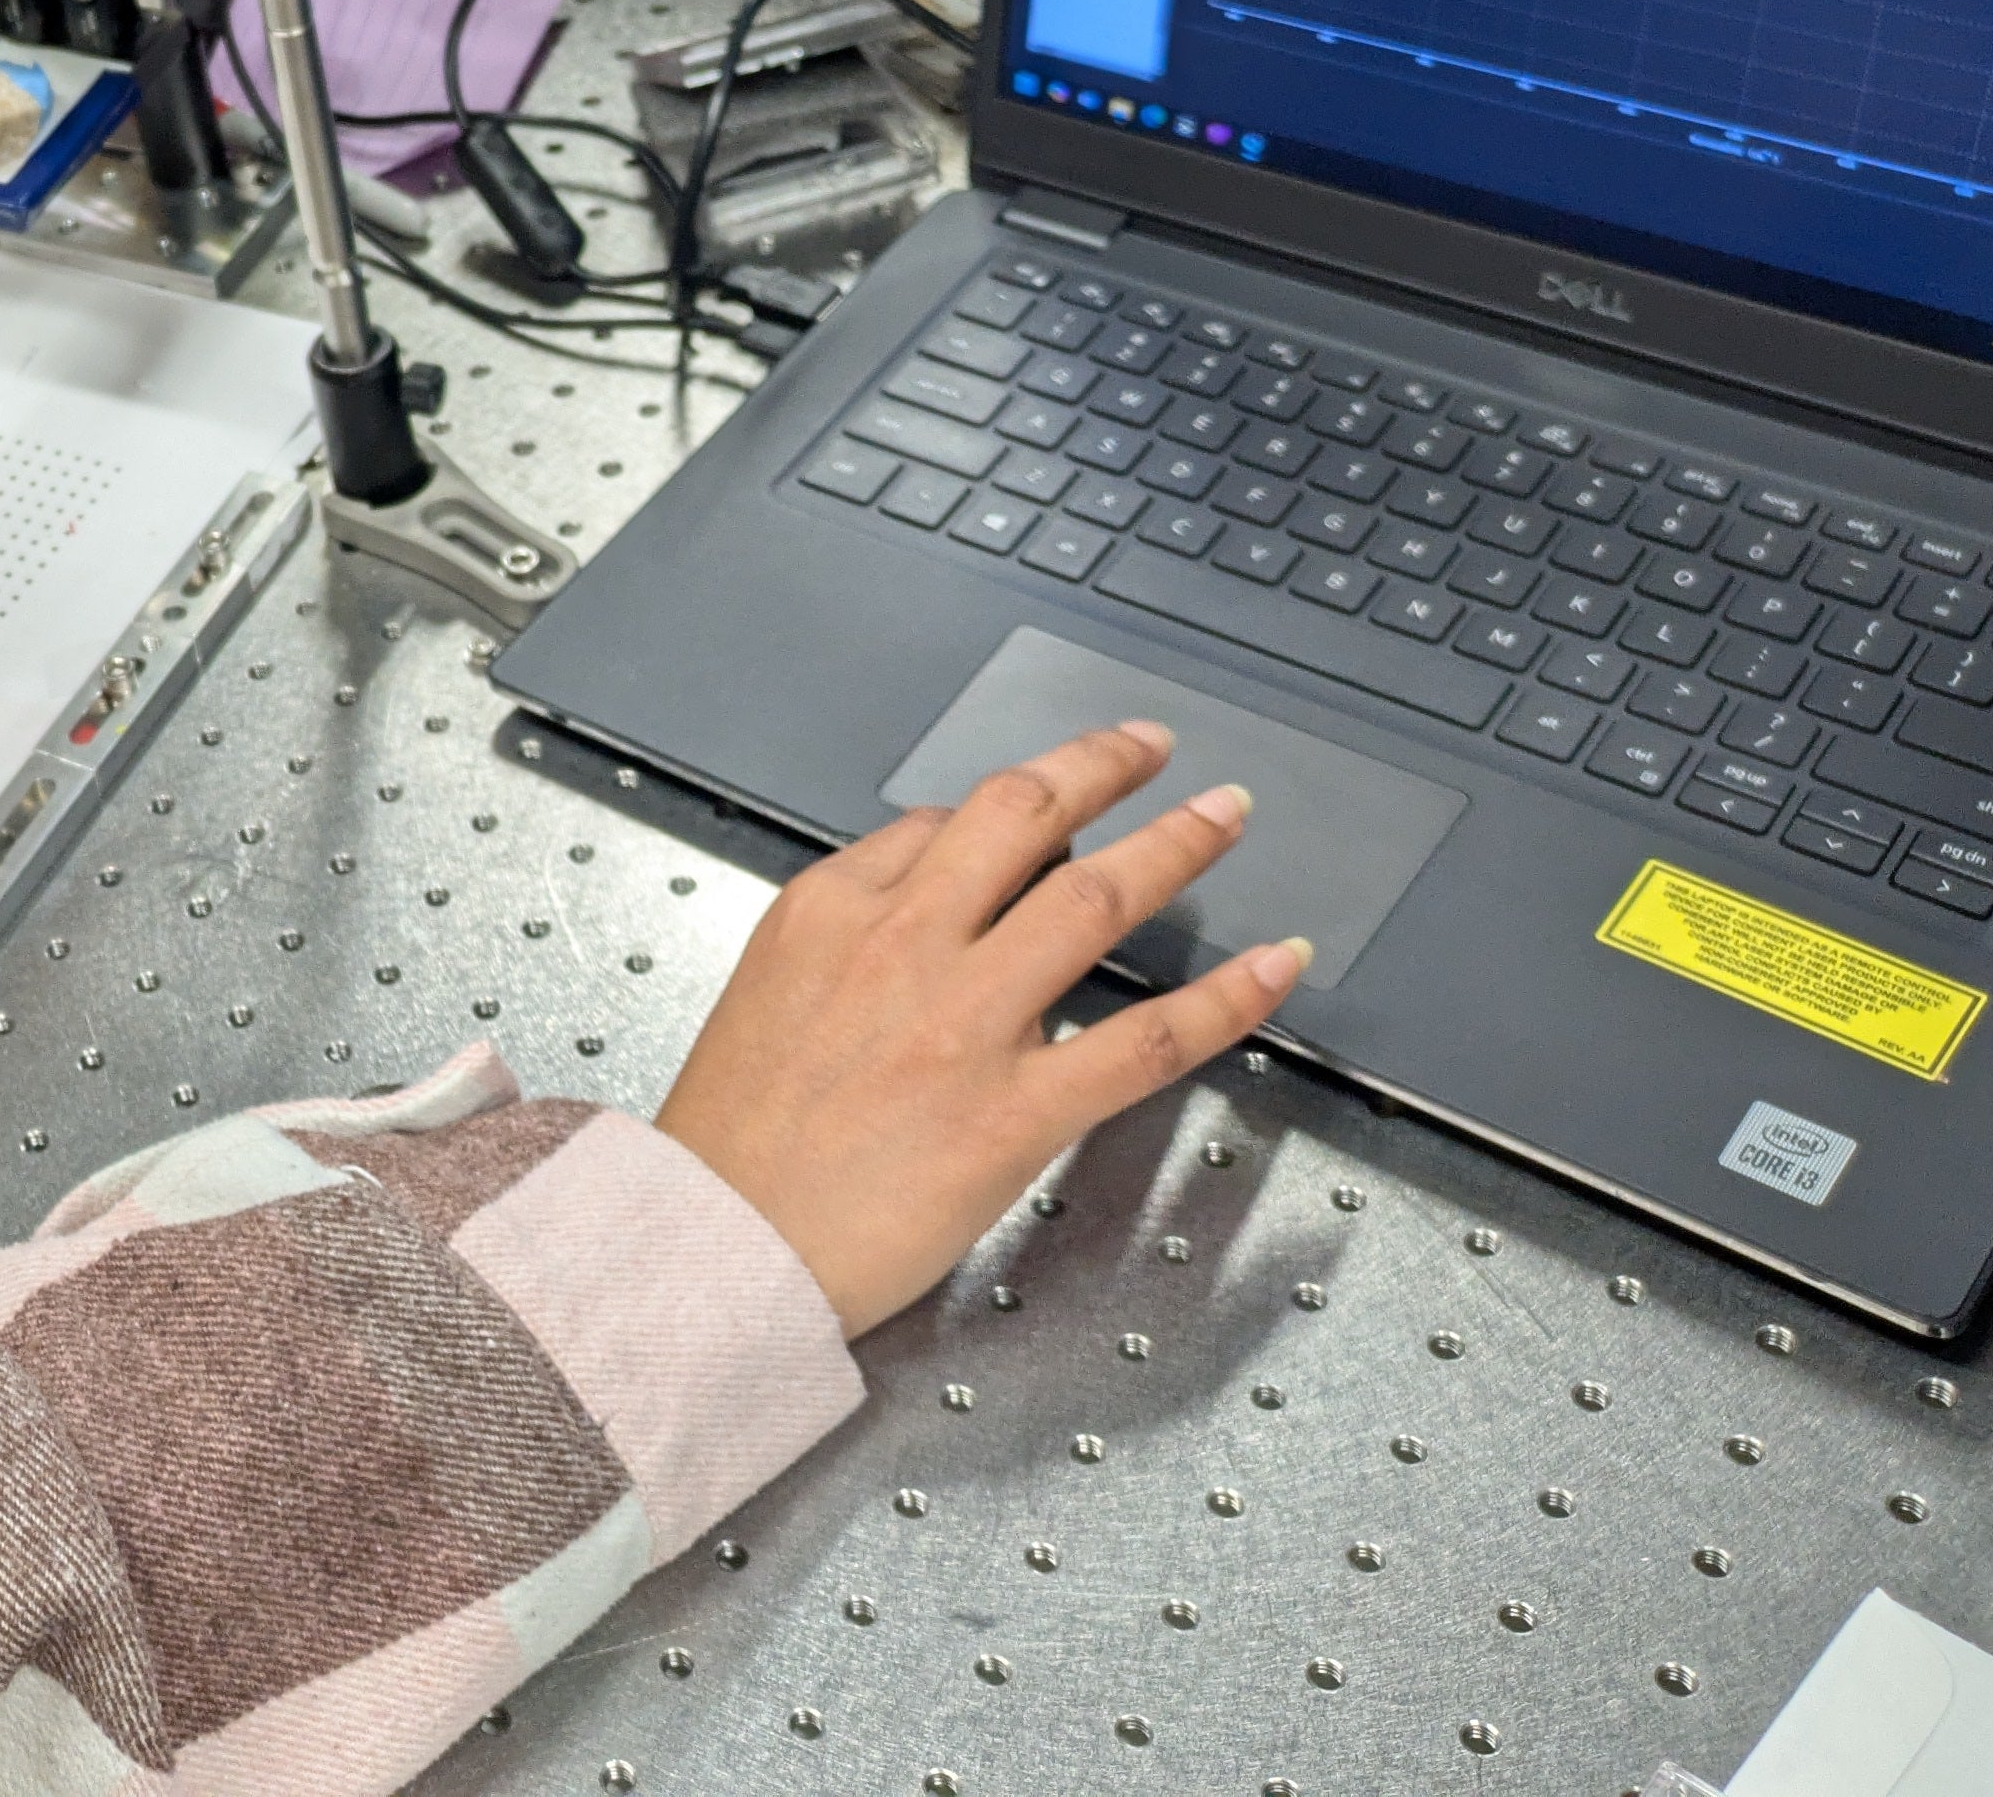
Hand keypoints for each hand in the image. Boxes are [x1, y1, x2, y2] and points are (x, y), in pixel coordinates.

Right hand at [652, 721, 1308, 1339]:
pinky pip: (1146, 1039)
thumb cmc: (733, 1142)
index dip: (1009, 809)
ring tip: (1225, 814)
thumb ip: (845, 933)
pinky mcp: (1015, 1113)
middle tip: (1153, 748)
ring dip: (1177, 844)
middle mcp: (902, 945)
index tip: (1050, 810)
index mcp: (829, 911)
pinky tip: (1276, 964)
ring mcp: (965, 1025)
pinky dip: (1226, 996)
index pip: (938, 825)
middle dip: (1103, 767)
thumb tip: (925, 889)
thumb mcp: (760, 992)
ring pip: (1095, 901)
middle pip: (1024, 818)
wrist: (716, 1245)